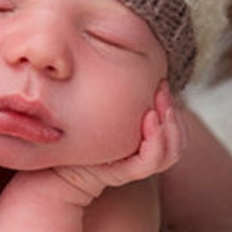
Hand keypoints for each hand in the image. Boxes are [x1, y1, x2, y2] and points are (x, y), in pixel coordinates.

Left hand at [54, 81, 186, 202]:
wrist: (52, 167)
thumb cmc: (71, 135)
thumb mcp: (97, 109)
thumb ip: (116, 95)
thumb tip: (125, 59)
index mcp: (144, 141)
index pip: (177, 128)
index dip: (174, 106)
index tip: (161, 82)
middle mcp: (145, 155)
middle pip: (179, 139)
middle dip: (173, 111)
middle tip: (161, 89)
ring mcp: (137, 165)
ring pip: (172, 152)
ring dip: (169, 126)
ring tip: (155, 106)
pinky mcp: (125, 172)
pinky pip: (151, 161)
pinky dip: (155, 141)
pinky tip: (148, 119)